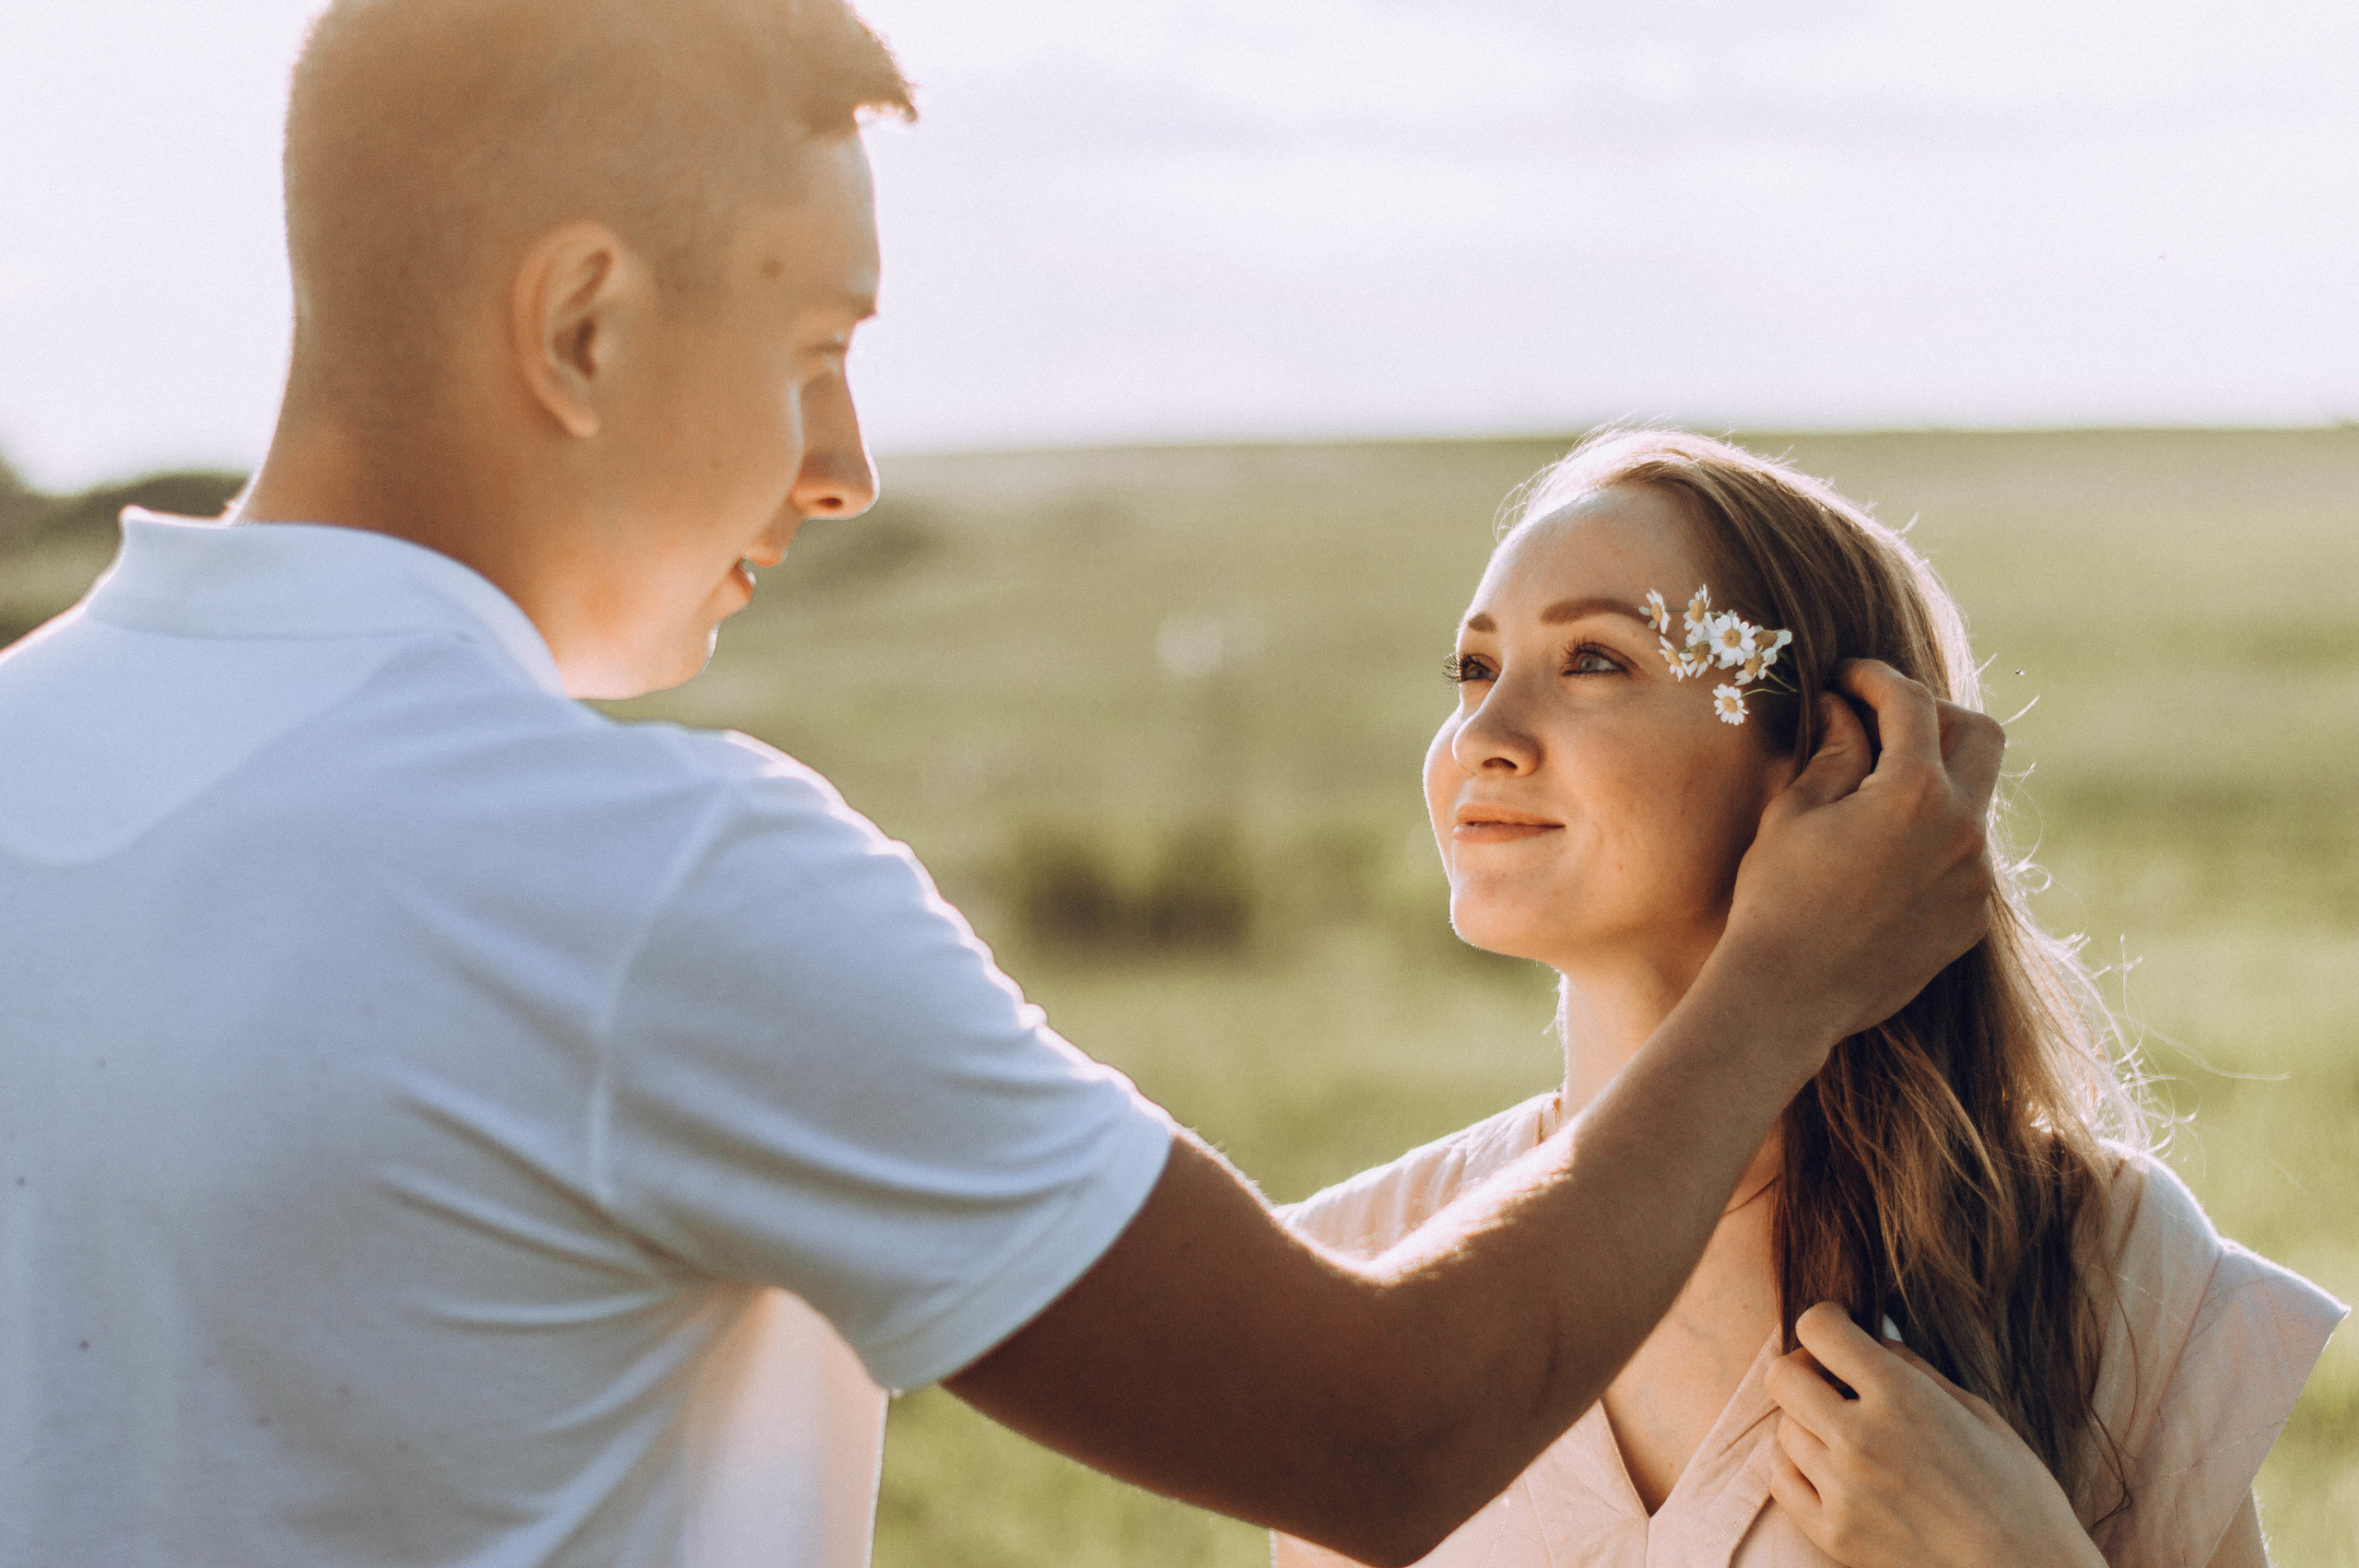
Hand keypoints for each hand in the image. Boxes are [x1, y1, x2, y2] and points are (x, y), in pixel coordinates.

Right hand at [1719, 660, 2004, 1046]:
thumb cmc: (1776, 898)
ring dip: (1933, 780)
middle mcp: (1964, 830)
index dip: (1875, 677)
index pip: (1913, 702)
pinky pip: (1967, 854)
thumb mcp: (1794, 812)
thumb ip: (1833, 751)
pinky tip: (1882, 857)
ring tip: (1874, 795)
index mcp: (1915, 794)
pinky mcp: (1973, 916)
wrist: (1789, 996)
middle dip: (1932, 716)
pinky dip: (1934, 836)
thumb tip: (1843, 709)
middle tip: (1881, 723)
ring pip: (1974, 796)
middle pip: (1980, 733)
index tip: (1846, 677)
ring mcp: (1976, 877)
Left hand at [1764, 1303, 2102, 1567]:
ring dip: (1809, 1424)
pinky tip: (1834, 1473)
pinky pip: (1782, 1481)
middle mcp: (1860, 1437)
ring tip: (1850, 1438)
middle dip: (1807, 1370)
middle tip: (1836, 1383)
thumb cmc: (2017, 1493)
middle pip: (1783, 1377)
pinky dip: (1800, 1470)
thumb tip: (1872, 1336)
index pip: (1818, 1328)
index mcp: (1901, 1397)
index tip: (1842, 1334)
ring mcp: (1841, 1489)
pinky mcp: (1832, 1534)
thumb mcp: (1978, 1413)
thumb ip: (1914, 1370)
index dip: (1828, 1322)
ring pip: (1784, 1429)